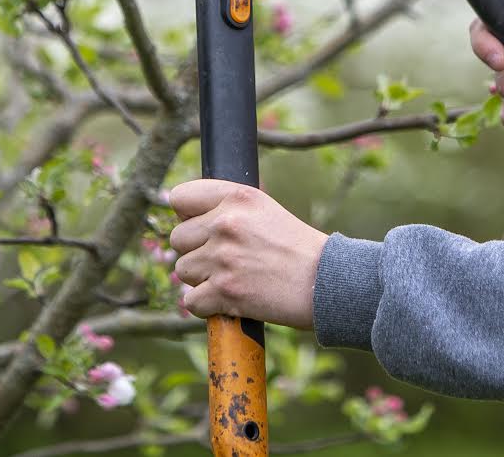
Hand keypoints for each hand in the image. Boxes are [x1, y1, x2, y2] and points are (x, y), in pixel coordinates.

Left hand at [168, 179, 327, 329]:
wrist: (325, 281)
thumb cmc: (295, 246)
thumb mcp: (263, 208)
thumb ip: (225, 207)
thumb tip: (183, 216)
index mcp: (236, 197)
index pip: (180, 197)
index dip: (187, 215)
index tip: (201, 226)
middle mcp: (226, 223)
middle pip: (178, 238)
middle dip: (196, 251)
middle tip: (225, 259)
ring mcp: (223, 258)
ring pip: (183, 270)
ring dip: (201, 278)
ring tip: (232, 277)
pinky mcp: (224, 291)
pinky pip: (191, 301)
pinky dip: (206, 305)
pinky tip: (228, 300)